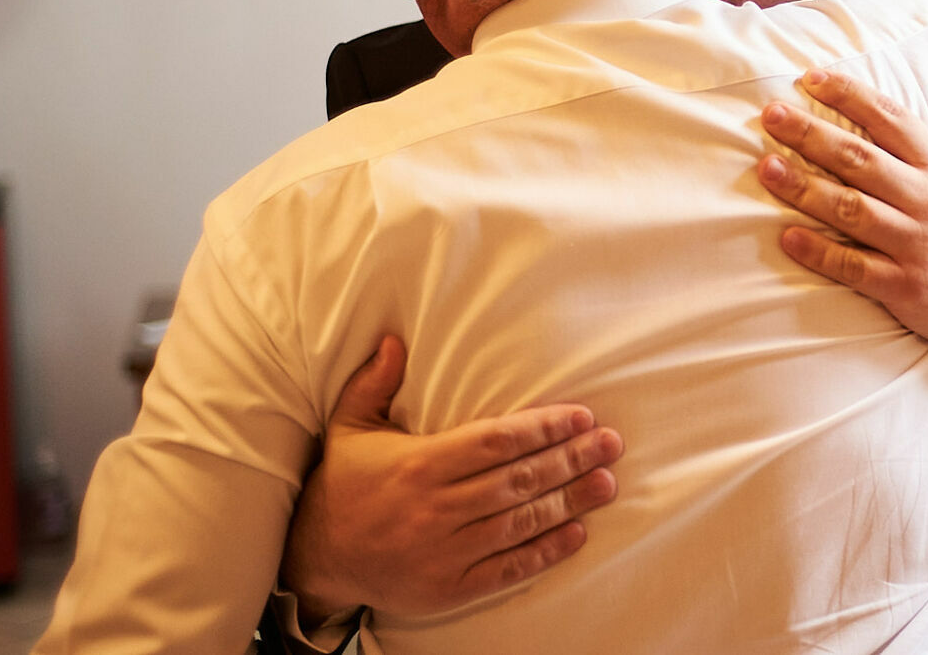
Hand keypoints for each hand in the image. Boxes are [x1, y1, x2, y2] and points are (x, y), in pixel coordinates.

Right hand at [280, 336, 623, 623]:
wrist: (316, 559)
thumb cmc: (343, 485)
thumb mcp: (349, 427)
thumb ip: (374, 383)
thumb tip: (394, 339)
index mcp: (419, 465)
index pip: (496, 442)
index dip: (543, 428)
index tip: (581, 417)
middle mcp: (435, 509)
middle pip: (518, 480)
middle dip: (570, 460)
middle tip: (611, 445)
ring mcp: (443, 552)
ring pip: (520, 523)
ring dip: (569, 503)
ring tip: (606, 484)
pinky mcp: (447, 589)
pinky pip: (506, 570)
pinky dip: (544, 553)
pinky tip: (577, 534)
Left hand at [757, 69, 927, 417]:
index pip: (893, 120)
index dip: (851, 96)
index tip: (812, 78)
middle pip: (862, 159)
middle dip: (813, 133)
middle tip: (772, 114)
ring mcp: (916, 245)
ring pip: (851, 209)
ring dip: (805, 187)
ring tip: (766, 167)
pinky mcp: (906, 287)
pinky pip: (855, 267)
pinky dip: (820, 253)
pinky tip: (787, 237)